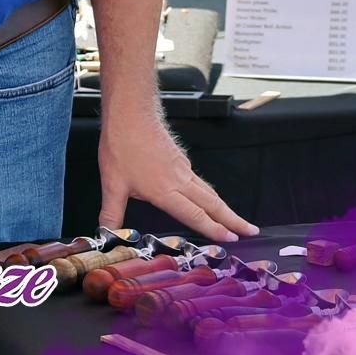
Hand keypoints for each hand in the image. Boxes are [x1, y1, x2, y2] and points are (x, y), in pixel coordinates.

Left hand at [97, 109, 257, 242]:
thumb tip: (105, 234)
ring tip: (237, 219)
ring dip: (224, 207)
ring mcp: (182, 168)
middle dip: (233, 220)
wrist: (130, 115)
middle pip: (212, 203)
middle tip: (251, 231)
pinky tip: (207, 197)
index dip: (213, 229)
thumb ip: (111, 213)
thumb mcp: (112, 184)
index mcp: (166, 191)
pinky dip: (210, 193)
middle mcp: (180, 180)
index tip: (232, 239)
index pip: (195, 215)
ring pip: (209, 191)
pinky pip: (199, 181)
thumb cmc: (121, 147)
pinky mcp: (180, 159)